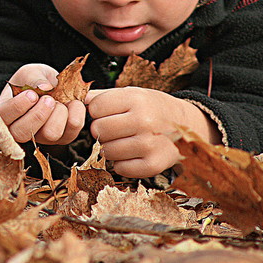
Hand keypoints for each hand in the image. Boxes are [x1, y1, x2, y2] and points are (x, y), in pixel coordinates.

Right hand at [0, 63, 85, 145]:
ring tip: (60, 101)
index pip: (4, 117)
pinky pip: (70, 133)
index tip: (32, 94)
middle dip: (39, 114)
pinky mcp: (61, 139)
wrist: (52, 85)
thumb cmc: (34, 79)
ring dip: (59, 114)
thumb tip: (45, 87)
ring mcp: (41, 138)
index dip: (18, 107)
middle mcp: (20, 131)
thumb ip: (33, 77)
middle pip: (23, 133)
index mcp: (6, 114)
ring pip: (50, 135)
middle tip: (49, 99)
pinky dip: (76, 114)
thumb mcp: (30, 72)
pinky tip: (73, 103)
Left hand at [85, 87, 218, 177]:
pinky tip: (132, 154)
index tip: (108, 113)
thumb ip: (101, 96)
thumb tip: (75, 100)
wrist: (186, 125)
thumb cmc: (151, 108)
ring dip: (110, 148)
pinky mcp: (153, 165)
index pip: (95, 107)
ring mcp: (149, 144)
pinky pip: (120, 169)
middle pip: (98, 130)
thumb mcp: (131, 94)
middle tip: (115, 129)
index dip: (97, 111)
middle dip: (101, 131)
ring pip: (107, 151)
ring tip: (125, 140)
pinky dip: (122, 164)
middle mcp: (144, 121)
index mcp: (136, 99)